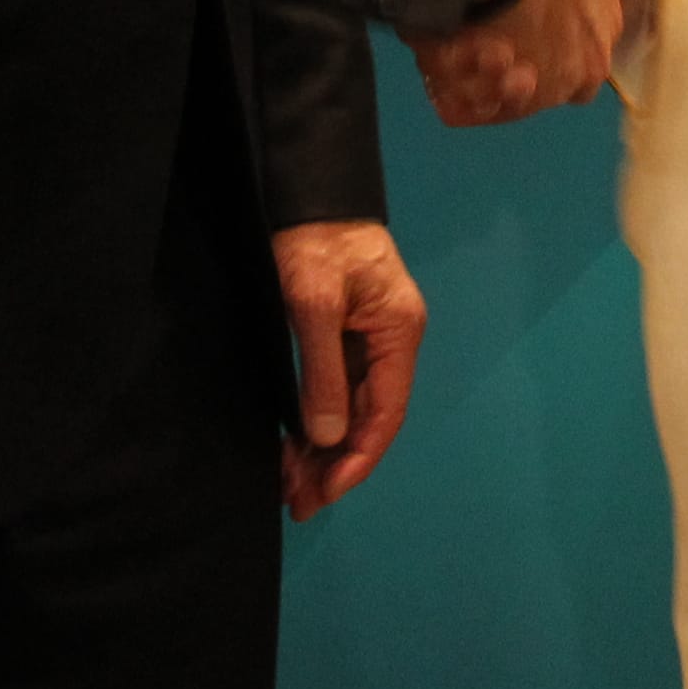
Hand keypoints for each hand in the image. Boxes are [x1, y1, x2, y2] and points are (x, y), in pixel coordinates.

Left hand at [272, 219, 424, 517]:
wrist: (307, 187)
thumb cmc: (314, 239)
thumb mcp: (314, 303)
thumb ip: (324, 371)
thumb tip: (330, 435)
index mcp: (398, 332)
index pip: (385, 413)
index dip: (357, 459)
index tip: (324, 492)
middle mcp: (391, 340)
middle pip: (369, 417)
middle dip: (335, 463)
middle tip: (297, 501)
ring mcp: (368, 336)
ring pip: (350, 407)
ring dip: (323, 448)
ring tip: (289, 484)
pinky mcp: (343, 332)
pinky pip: (335, 388)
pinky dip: (315, 420)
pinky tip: (293, 444)